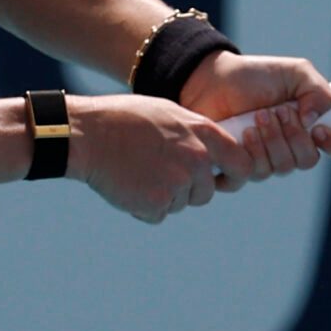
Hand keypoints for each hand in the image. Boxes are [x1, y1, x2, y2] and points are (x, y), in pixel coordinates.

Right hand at [69, 94, 258, 223]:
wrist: (88, 134)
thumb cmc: (123, 120)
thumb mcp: (168, 115)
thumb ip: (194, 136)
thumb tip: (211, 157)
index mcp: (204, 133)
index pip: (242, 165)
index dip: (233, 178)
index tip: (223, 182)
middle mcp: (197, 159)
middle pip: (205, 192)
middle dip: (186, 191)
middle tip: (156, 175)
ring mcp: (179, 182)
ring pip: (179, 204)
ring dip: (161, 197)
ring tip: (137, 172)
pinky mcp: (158, 203)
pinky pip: (157, 215)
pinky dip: (143, 208)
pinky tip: (127, 185)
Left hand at [178, 53, 330, 176]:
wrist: (212, 79)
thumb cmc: (255, 76)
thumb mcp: (295, 72)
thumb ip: (317, 90)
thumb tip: (314, 122)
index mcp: (312, 127)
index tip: (320, 129)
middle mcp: (292, 148)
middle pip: (307, 161)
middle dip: (293, 135)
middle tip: (277, 111)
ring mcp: (265, 161)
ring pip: (280, 169)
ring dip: (270, 140)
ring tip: (256, 116)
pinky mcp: (237, 168)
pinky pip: (249, 176)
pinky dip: (248, 154)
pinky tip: (241, 134)